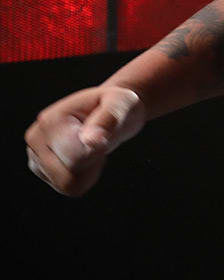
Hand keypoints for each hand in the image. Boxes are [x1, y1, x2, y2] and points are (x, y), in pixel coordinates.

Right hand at [24, 86, 145, 195]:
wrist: (109, 109)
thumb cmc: (117, 103)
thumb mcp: (122, 102)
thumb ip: (108, 119)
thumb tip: (90, 141)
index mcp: (50, 120)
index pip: (75, 157)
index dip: (97, 151)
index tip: (104, 134)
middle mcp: (35, 139)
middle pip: (69, 176)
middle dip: (93, 162)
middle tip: (100, 139)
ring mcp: (35, 156)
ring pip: (68, 185)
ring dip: (90, 170)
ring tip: (92, 147)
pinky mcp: (42, 169)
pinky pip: (70, 188)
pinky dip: (85, 176)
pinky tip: (86, 156)